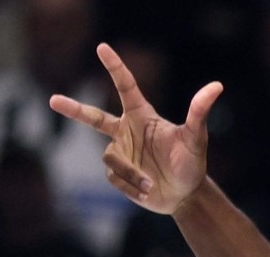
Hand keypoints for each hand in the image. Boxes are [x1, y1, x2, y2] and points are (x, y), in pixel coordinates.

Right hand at [49, 43, 222, 214]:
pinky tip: (147, 191)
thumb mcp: (196, 138)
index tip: (102, 48)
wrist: (186, 196)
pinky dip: (131, 186)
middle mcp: (126, 131)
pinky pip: (115, 178)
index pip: (125, 87)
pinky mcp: (118, 175)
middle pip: (94, 117)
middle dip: (74, 109)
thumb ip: (199, 112)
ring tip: (150, 183)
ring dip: (131, 172)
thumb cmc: (191, 164)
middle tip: (53, 100)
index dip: (115, 67)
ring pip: (111, 158)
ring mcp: (120, 153)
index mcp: (141, 116)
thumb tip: (217, 86)